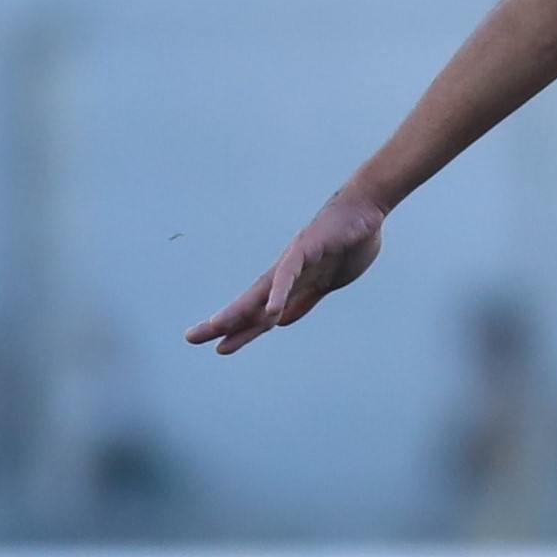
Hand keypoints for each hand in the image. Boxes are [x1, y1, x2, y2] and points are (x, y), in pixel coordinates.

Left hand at [187, 194, 387, 355]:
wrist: (364, 209)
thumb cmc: (349, 242)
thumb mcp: (327, 283)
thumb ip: (303, 301)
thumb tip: (279, 321)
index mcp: (291, 283)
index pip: (260, 311)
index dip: (241, 330)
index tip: (220, 347)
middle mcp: (283, 273)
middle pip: (249, 302)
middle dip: (223, 322)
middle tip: (191, 338)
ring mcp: (292, 261)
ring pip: (261, 290)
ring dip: (239, 309)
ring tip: (216, 326)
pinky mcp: (306, 249)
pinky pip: (289, 274)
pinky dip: (279, 292)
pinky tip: (269, 311)